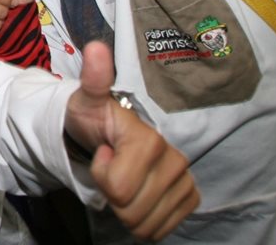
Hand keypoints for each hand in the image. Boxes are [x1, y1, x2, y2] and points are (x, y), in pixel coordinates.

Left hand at [64, 42, 198, 240]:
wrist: (106, 132)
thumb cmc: (93, 117)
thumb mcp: (86, 99)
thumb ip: (93, 79)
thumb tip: (96, 49)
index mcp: (150, 141)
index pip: (118, 189)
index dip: (101, 174)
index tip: (103, 152)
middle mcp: (175, 161)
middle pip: (132, 212)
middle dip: (112, 195)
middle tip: (112, 169)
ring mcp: (185, 181)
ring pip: (145, 225)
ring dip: (127, 209)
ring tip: (123, 180)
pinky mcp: (189, 198)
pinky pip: (161, 229)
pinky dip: (143, 218)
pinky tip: (138, 192)